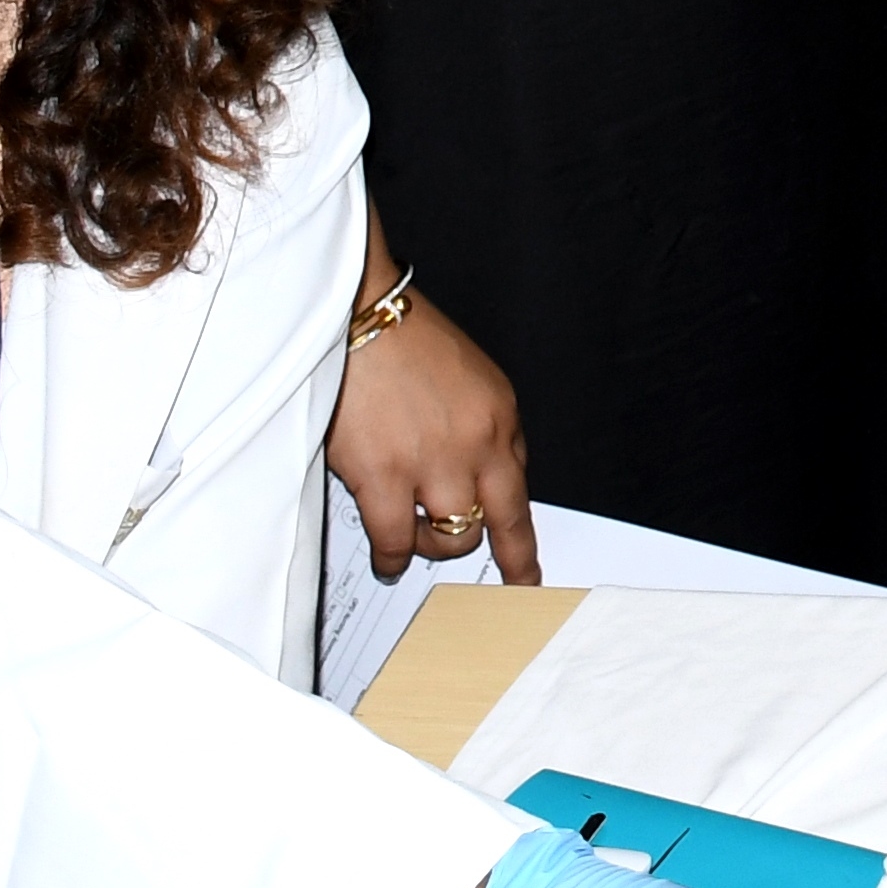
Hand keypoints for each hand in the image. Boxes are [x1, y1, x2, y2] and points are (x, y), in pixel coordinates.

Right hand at [334, 281, 539, 586]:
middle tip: (494, 574)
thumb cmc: (406, 341)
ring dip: (433, 547)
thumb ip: (484, 432)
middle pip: (501, 522)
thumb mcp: (472, 380)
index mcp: (500, 417)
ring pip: (452, 537)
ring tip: (414, 541)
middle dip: (501, 556)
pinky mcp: (384, 475)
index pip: (524, 490)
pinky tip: (388, 558)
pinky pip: (396, 540)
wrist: (360, 313)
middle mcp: (477, 443)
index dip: (525, 540)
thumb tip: (483, 482)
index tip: (526, 571)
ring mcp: (433, 462)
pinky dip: (393, 557)